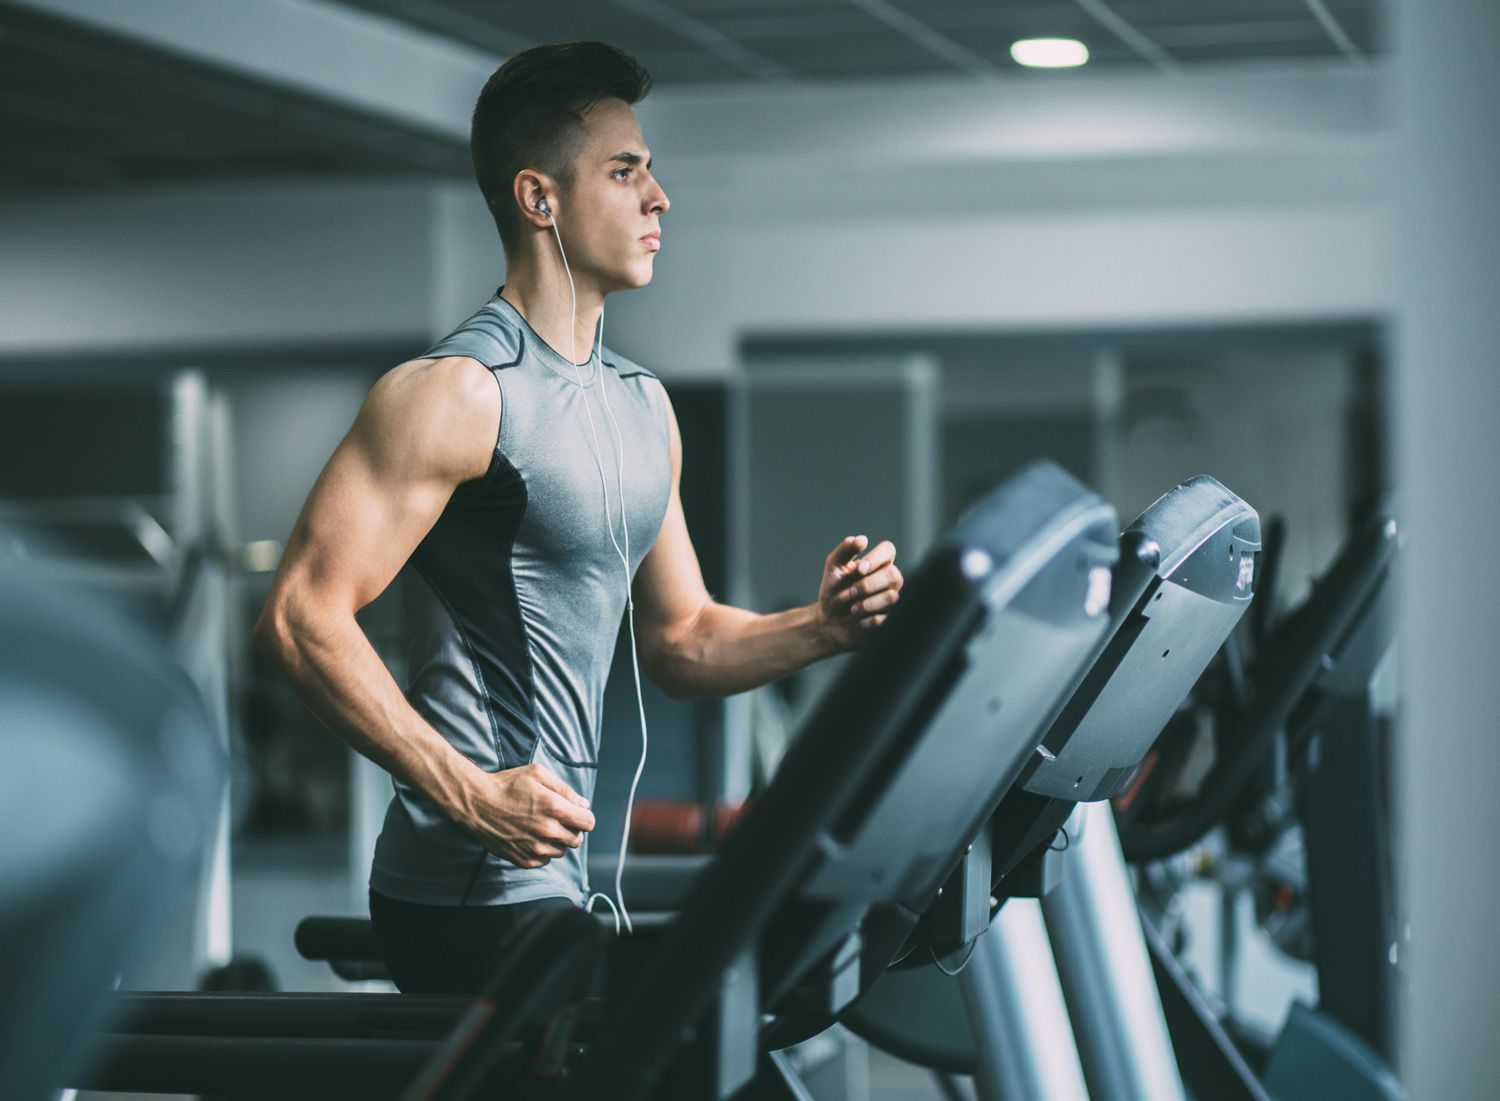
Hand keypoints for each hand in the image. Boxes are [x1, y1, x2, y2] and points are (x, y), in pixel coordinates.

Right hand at [463, 762, 595, 868]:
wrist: (477, 803)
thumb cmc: (507, 785)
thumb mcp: (538, 774)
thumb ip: (565, 789)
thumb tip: (583, 804)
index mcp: (555, 808)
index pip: (588, 823)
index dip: (584, 817)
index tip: (575, 813)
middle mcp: (548, 831)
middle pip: (577, 839)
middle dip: (571, 829)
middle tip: (556, 819)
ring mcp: (536, 848)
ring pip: (561, 851)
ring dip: (557, 841)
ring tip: (541, 827)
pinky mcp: (524, 859)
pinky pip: (545, 860)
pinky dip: (542, 850)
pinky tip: (530, 836)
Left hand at [817, 534, 903, 651]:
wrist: (828, 620)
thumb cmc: (833, 590)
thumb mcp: (833, 567)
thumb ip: (845, 550)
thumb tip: (862, 539)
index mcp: (877, 564)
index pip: (888, 550)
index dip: (876, 558)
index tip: (860, 569)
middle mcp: (888, 580)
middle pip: (894, 575)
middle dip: (869, 585)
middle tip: (851, 592)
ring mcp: (890, 600)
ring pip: (892, 597)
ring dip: (867, 603)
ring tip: (853, 608)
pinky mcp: (888, 620)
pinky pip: (885, 618)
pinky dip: (867, 620)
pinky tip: (858, 621)